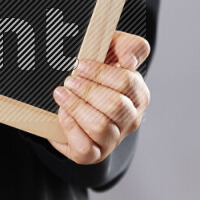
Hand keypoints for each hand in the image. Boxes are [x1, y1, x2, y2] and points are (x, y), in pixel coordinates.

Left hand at [49, 31, 150, 164]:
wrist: (74, 95)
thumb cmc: (95, 71)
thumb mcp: (111, 48)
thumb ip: (128, 46)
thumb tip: (129, 60)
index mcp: (138, 94)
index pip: (127, 82)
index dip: (99, 72)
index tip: (79, 64)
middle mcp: (130, 119)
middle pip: (115, 106)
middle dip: (87, 90)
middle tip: (69, 80)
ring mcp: (113, 138)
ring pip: (100, 126)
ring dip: (76, 107)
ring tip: (61, 94)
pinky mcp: (94, 154)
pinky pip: (85, 148)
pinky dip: (70, 128)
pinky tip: (63, 113)